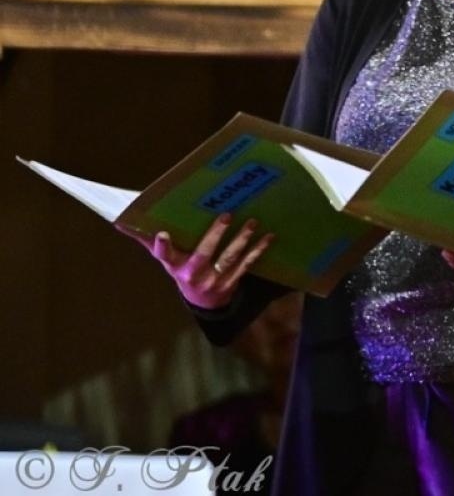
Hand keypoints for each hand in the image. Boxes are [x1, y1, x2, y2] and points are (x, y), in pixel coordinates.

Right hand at [121, 213, 272, 309]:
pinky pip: (246, 265)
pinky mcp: (232, 282)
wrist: (202, 302)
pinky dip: (258, 250)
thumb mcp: (165, 259)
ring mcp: (213, 280)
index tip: (162, 234)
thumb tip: (121, 222)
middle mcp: (193, 274)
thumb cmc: (182, 270)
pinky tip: (269, 237)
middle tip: (226, 215)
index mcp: (174, 265)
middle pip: (203, 254)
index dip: (162, 246)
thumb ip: (147, 240)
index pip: (164, 255)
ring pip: (228, 259)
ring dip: (241, 240)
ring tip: (252, 222)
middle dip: (214, 236)